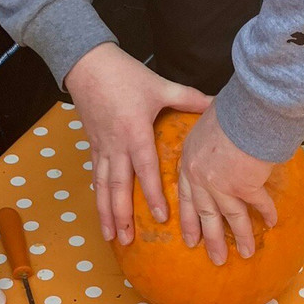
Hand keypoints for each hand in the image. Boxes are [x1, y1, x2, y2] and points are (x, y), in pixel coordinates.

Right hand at [64, 43, 210, 244]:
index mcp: (135, 133)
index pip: (146, 170)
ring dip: (106, 213)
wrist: (86, 63)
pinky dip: (98, 198)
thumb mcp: (160, 86)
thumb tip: (217, 103)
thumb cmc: (125, 74)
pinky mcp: (93, 146)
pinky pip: (95, 177)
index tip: (162, 217)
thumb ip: (189, 98)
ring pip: (103, 187)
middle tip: (128, 240)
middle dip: (123, 215)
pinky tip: (101, 214)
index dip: (154, 195)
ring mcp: (102, 148)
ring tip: (111, 236)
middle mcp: (117, 146)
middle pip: (119, 187)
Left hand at [178, 104, 276, 264]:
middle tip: (216, 260)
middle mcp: (201, 178)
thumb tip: (217, 138)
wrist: (246, 111)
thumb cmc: (229, 110)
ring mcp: (222, 185)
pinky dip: (267, 214)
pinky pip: (258, 206)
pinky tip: (272, 223)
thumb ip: (208, 139)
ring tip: (247, 254)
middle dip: (211, 240)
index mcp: (189, 162)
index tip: (191, 240)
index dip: (189, 220)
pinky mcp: (244, 187)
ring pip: (231, 218)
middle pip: (205, 215)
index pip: (184, 197)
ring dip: (241, 238)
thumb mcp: (205, 122)